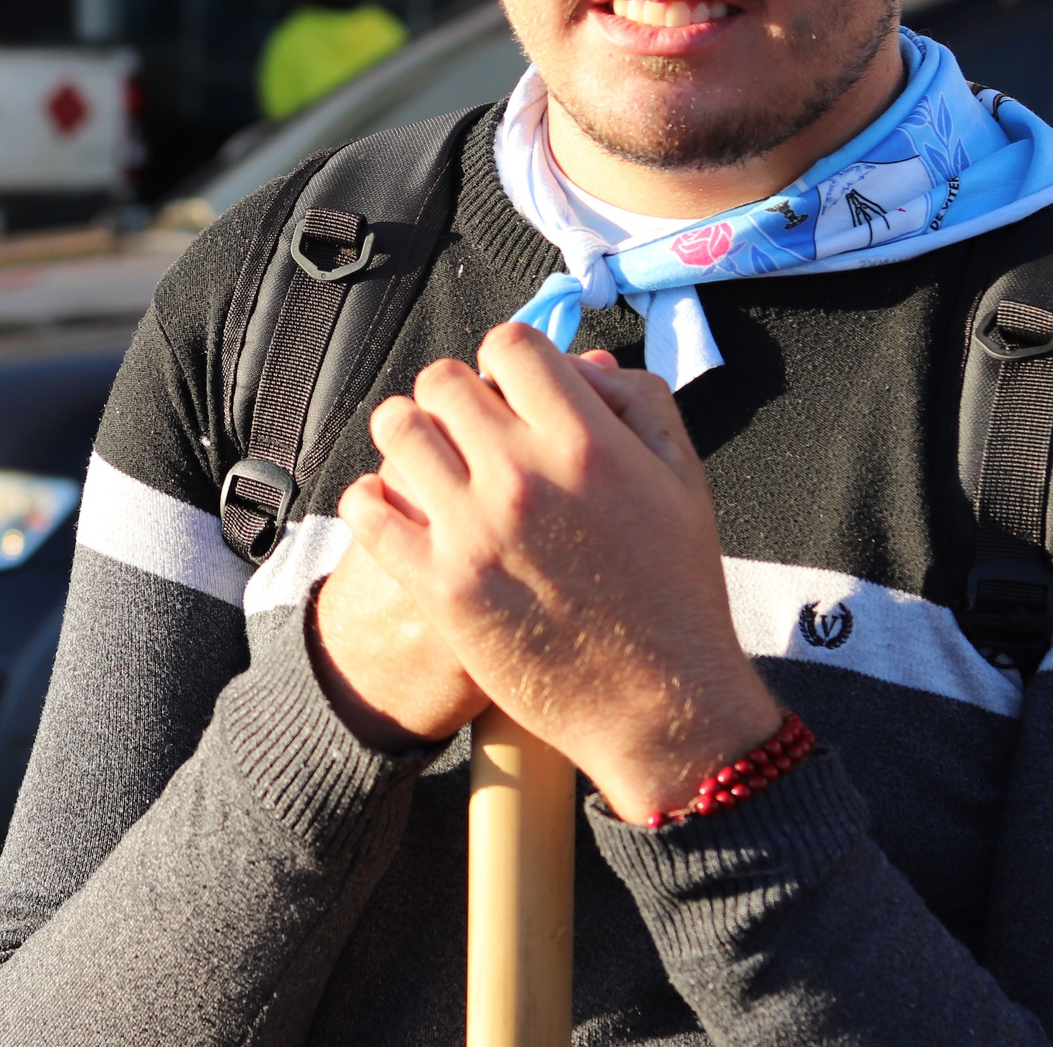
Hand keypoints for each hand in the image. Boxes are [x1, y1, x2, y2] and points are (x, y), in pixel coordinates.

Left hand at [343, 326, 780, 820]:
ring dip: (408, 434)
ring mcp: (473, 530)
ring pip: (396, 430)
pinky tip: (395, 506)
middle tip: (466, 426)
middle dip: (454, 395)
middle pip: (442, 381)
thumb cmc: (676, 592)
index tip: (508, 386)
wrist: (662, 707)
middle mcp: (523, 476)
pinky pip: (367, 509)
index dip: (506, 359)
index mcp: (586, 442)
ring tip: (427, 457)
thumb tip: (581, 363)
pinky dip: (371, 498)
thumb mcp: (685, 479)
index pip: (510, 345)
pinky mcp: (438, 584)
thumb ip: (638, 402)